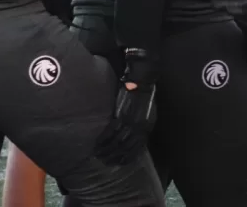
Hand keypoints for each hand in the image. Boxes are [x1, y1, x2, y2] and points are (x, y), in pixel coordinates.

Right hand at [94, 49, 157, 165]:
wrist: (142, 83)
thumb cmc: (146, 98)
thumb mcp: (149, 115)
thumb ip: (142, 128)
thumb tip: (136, 137)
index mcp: (146, 129)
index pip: (137, 149)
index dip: (128, 158)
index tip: (120, 162)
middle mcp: (138, 128)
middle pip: (125, 148)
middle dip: (115, 157)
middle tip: (106, 162)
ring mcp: (129, 122)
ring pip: (117, 142)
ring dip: (107, 150)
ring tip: (99, 155)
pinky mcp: (120, 115)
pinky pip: (110, 131)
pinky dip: (103, 139)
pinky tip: (98, 144)